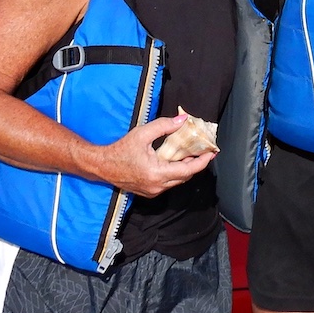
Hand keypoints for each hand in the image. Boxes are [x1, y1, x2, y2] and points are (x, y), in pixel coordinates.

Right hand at [91, 114, 216, 197]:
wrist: (102, 166)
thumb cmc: (121, 149)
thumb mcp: (142, 133)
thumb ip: (164, 126)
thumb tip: (183, 120)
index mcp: (157, 174)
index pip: (188, 170)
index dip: (202, 162)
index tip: (211, 153)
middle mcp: (157, 187)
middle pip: (185, 177)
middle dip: (196, 164)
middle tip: (203, 151)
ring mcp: (153, 192)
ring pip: (177, 181)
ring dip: (185, 169)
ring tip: (190, 154)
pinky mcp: (149, 192)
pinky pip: (168, 183)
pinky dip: (174, 173)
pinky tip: (174, 161)